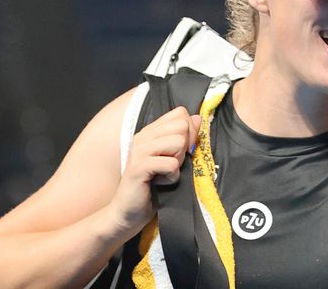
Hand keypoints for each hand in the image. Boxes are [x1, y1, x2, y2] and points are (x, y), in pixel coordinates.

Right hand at [108, 106, 200, 233]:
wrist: (130, 213)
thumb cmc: (154, 187)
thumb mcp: (174, 159)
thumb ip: (184, 137)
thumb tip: (197, 118)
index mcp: (151, 132)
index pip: (180, 114)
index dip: (189, 132)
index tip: (182, 151)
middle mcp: (144, 137)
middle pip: (182, 126)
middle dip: (185, 148)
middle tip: (171, 165)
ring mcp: (139, 151)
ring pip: (178, 142)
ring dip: (178, 163)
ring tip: (165, 173)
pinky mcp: (139, 167)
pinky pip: (171, 164)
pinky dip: (172, 177)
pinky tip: (161, 183)